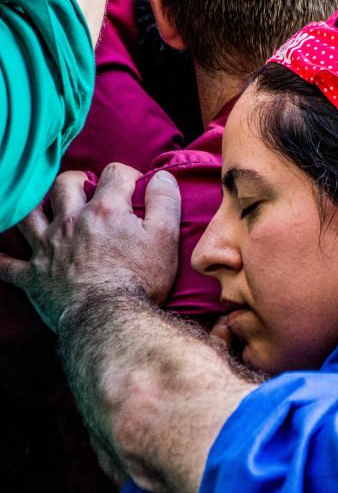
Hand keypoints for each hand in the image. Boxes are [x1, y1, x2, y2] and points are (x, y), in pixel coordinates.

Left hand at [0, 164, 180, 330]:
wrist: (109, 318)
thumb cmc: (141, 280)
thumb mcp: (165, 238)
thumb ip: (164, 202)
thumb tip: (163, 177)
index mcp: (105, 211)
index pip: (114, 174)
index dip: (128, 176)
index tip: (136, 187)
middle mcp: (71, 222)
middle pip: (64, 185)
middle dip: (76, 181)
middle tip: (87, 190)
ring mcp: (47, 248)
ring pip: (28, 214)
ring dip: (36, 206)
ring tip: (48, 208)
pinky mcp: (33, 276)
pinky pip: (6, 265)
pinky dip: (2, 259)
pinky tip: (0, 253)